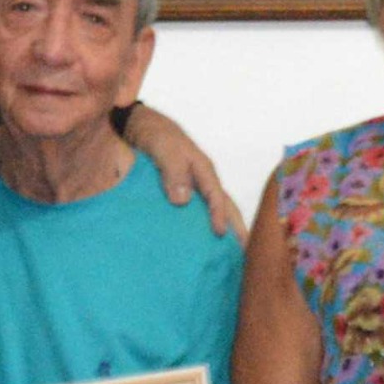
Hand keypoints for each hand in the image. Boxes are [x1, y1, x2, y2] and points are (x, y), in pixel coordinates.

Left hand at [125, 106, 242, 241]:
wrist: (139, 127)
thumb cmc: (155, 135)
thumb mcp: (163, 148)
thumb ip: (172, 171)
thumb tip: (182, 201)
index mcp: (204, 170)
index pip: (217, 197)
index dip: (220, 215)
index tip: (220, 234)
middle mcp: (203, 182)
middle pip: (226, 208)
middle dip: (237, 229)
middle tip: (245, 253)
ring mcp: (194, 190)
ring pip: (214, 213)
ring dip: (223, 232)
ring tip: (227, 256)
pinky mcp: (182, 195)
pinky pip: (197, 214)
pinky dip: (201, 229)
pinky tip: (198, 246)